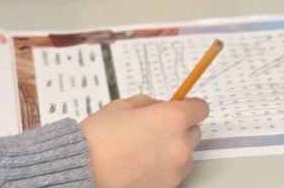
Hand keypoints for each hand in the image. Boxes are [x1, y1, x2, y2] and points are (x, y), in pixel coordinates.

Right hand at [79, 95, 209, 187]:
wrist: (83, 170)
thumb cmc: (98, 139)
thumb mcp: (122, 106)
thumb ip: (148, 103)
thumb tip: (159, 106)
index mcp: (172, 118)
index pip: (201, 108)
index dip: (190, 107)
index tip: (182, 109)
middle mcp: (179, 144)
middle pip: (194, 132)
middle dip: (179, 129)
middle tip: (156, 131)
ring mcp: (175, 169)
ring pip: (186, 155)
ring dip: (173, 151)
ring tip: (145, 151)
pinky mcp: (168, 187)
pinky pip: (174, 173)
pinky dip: (164, 169)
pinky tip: (142, 165)